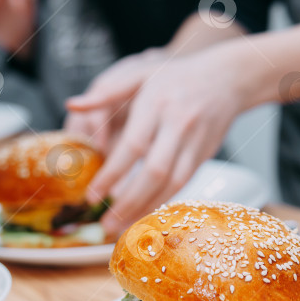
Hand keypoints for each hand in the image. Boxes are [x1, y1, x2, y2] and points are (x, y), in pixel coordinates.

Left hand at [66, 46, 246, 233]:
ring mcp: (194, 142)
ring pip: (171, 183)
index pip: (132, 146)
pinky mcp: (204, 155)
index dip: (112, 174)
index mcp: (156, 104)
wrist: (227, 78)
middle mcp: (177, 124)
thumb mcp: (141, 73)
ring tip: (123, 227)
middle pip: (154, 171)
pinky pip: (183, 184)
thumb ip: (106, 91)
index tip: (92, 195)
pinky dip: (163, 201)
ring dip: (146, 208)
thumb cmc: (177, 76)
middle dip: (129, 201)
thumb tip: (72, 105)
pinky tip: (145, 213)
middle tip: (106, 224)